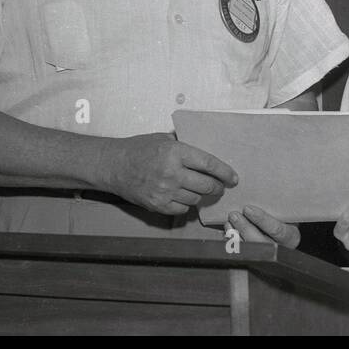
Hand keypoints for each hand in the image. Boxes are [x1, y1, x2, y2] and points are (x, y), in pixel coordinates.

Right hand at [101, 133, 236, 215]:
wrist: (114, 166)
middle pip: (207, 185)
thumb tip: (207, 149)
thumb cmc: (139, 149)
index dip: (225, 172)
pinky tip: (183, 196)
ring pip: (196, 199)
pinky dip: (186, 204)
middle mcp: (172, 173)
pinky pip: (183, 209)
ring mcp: (165, 191)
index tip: (233, 178)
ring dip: (201, 195)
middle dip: (217, 187)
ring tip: (198, 189)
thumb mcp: (164, 138)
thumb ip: (185, 144)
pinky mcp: (158, 205)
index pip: (209, 164)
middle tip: (218, 186)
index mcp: (176, 152)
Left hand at [227, 204, 300, 248]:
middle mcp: (280, 248)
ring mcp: (267, 254)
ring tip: (229, 222)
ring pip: (250, 249)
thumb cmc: (285, 217)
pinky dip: (232, 242)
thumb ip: (275, 206)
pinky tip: (228, 232)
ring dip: (236, 235)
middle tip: (234, 215)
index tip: (248, 209)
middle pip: (261, 242)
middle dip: (245, 228)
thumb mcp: (286, 212)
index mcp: (290, 236)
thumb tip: (259, 191)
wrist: (286, 233)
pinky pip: (242, 252)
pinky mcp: (256, 255)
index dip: (262, 220)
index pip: (276, 229)